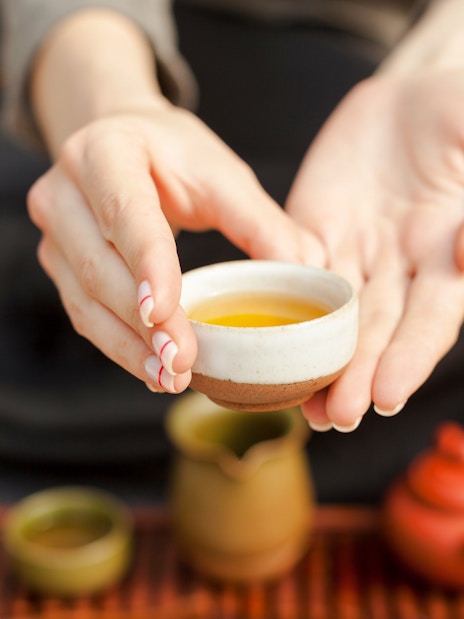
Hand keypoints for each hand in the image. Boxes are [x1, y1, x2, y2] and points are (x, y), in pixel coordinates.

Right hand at [27, 102, 318, 392]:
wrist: (122, 143)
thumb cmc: (174, 156)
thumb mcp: (221, 174)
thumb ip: (262, 221)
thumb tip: (308, 271)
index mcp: (107, 152)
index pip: (126, 212)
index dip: (146, 264)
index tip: (165, 314)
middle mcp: (66, 192)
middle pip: (99, 267)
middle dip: (143, 323)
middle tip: (182, 362)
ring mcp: (54, 231)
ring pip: (85, 300)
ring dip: (127, 346)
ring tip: (169, 377)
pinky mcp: (56, 262)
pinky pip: (84, 313)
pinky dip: (117, 344)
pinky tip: (150, 367)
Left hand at [286, 71, 463, 430]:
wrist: (407, 97)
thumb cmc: (456, 114)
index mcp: (446, 250)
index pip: (432, 317)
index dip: (411, 356)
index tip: (387, 395)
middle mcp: (400, 266)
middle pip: (378, 330)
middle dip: (358, 373)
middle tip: (335, 416)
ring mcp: (353, 253)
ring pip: (334, 315)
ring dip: (320, 360)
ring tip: (304, 406)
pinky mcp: (311, 233)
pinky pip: (293, 273)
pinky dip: (282, 307)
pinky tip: (266, 342)